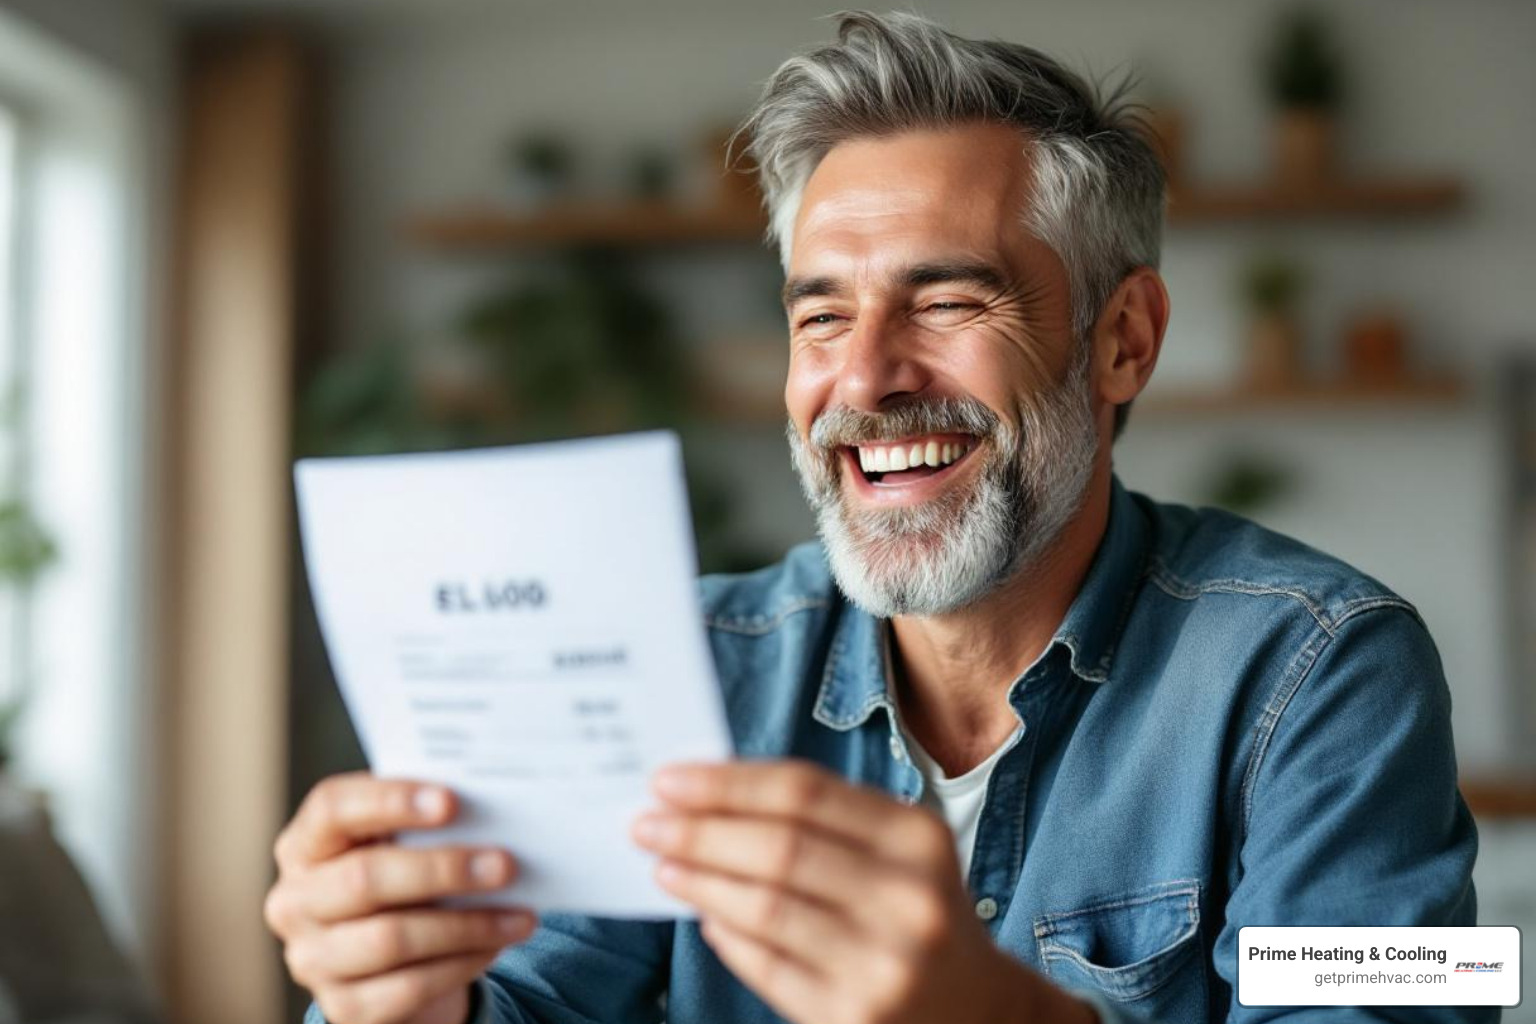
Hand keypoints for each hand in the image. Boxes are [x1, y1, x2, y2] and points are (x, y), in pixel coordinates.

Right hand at [264, 772, 537, 1023]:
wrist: (396, 962)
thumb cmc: (405, 883)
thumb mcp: (403, 846)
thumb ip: (425, 825)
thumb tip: (490, 811)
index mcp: (305, 845)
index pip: (331, 809)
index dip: (389, 800)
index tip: (451, 801)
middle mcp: (295, 902)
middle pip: (364, 879)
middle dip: (443, 870)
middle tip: (506, 864)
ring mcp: (311, 959)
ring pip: (391, 939)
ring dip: (467, 925)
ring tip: (520, 915)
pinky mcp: (343, 1007)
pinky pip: (408, 987)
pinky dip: (461, 964)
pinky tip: (496, 945)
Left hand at [631, 760, 1095, 1023]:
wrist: (980, 1014)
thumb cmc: (919, 912)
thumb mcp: (901, 852)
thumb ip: (824, 819)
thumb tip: (713, 794)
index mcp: (918, 837)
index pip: (804, 790)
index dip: (728, 782)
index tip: (669, 778)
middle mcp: (909, 897)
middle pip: (780, 847)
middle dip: (700, 830)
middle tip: (646, 821)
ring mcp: (884, 962)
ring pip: (766, 907)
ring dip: (701, 881)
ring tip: (663, 864)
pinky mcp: (855, 1017)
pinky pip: (768, 967)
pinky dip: (726, 935)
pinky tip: (702, 914)